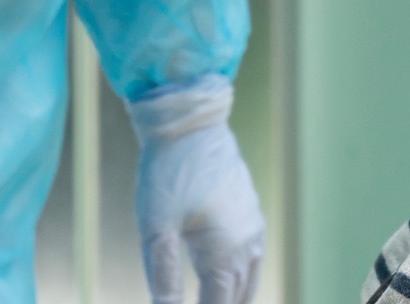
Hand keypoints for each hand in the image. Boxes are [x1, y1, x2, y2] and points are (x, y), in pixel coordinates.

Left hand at [128, 75, 263, 303]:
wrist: (192, 124)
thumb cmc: (168, 172)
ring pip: (248, 283)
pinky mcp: (250, 216)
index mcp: (225, 253)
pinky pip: (252, 262)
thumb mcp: (156, 228)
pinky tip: (224, 286)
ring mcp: (253, 229)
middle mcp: (247, 245)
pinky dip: (238, 282)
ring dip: (232, 302)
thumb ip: (163, 277)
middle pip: (237, 301)